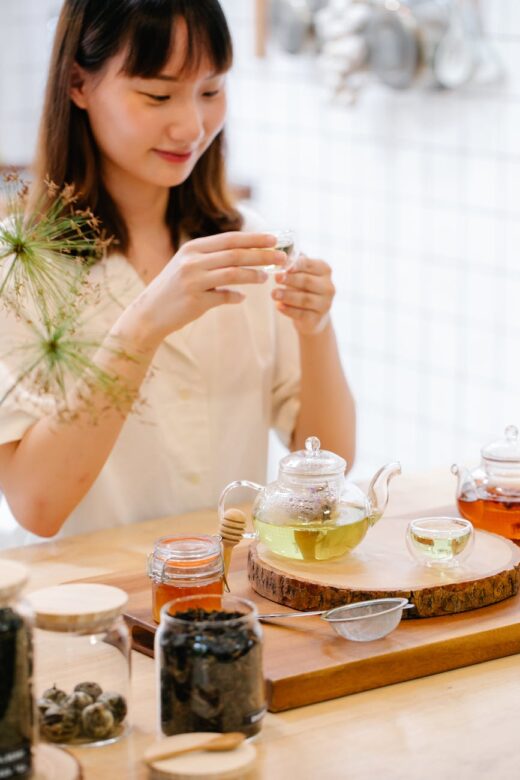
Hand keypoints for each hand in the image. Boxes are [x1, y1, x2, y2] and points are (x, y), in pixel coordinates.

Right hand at [125, 232, 286, 346]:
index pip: (231, 239)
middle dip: (262, 255)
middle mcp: (193, 261)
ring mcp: (193, 281)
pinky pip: (223, 297)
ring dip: (254, 275)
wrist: (149, 313)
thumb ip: (214, 259)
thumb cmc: (173, 288)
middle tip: (283, 258)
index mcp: (193, 248)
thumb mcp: (189, 266)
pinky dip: (236, 297)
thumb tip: (244, 257)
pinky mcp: (195, 301)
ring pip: (233, 274)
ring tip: (267, 278)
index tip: (274, 240)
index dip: (255, 239)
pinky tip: (242, 297)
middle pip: (236, 254)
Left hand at [272, 254, 334, 335]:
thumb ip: (294, 262)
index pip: (310, 264)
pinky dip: (288, 310)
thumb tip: (282, 253)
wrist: (312, 315)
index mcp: (324, 270)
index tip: (284, 265)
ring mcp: (324, 304)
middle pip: (307, 282)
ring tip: (273, 293)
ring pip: (304, 299)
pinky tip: (278, 306)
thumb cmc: (304, 288)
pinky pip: (301, 314)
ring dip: (287, 296)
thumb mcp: (301, 272)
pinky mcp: (317, 319)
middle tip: (276, 278)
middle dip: (291, 279)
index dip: (297, 265)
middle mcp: (328, 287)